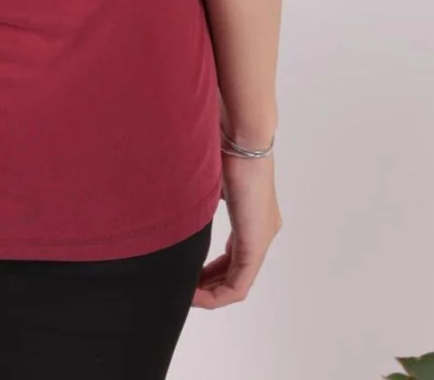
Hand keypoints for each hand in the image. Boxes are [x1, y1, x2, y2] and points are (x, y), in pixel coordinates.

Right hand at [192, 153, 281, 307]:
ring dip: (211, 292)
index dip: (209, 271)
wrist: (242, 138)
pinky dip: (217, 293)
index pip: (233, 256)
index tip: (187, 273)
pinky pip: (239, 284)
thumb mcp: (206, 180)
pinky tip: (196, 294)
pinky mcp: (256, 244)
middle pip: (235, 272)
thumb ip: (198, 199)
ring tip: (187, 295)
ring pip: (237, 281)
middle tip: (184, 289)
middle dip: (208, 285)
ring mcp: (261, 238)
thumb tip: (172, 204)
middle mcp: (261, 230)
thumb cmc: (222, 146)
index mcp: (251, 214)